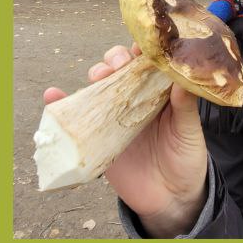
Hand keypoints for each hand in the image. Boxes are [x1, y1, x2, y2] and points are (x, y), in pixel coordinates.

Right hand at [44, 45, 207, 237]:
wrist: (170, 197)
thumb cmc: (185, 157)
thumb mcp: (189, 130)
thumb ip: (185, 106)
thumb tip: (184, 79)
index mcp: (161, 92)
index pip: (149, 63)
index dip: (144, 50)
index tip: (143, 45)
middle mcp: (137, 100)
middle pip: (120, 69)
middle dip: (115, 59)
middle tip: (119, 65)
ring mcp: (116, 117)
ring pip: (99, 87)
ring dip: (95, 74)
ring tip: (97, 76)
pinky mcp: (99, 138)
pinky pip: (78, 119)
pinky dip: (63, 103)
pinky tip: (53, 94)